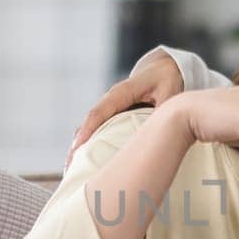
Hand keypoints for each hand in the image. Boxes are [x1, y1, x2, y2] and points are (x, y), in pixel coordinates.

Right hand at [67, 49, 186, 166]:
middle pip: (88, 122)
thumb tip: (159, 135)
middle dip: (76, 144)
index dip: (87, 130)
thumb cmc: (166, 79)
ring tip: (72, 171)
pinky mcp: (114, 114)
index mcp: (122, 93)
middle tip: (68, 168)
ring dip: (80, 147)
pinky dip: (91, 144)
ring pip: (91, 127)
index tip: (77, 148)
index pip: (99, 112)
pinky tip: (87, 162)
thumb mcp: (170, 92)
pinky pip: (98, 128)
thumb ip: (164, 111)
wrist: (163, 67)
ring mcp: (110, 107)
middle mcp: (111, 99)